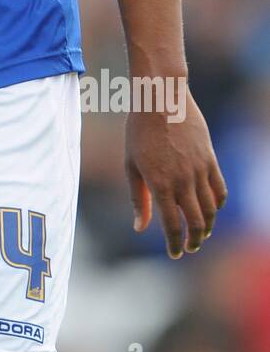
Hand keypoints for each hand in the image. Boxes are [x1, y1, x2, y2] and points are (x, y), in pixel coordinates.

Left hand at [125, 86, 226, 257]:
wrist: (161, 98)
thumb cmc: (139, 130)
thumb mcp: (131, 165)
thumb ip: (137, 198)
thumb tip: (139, 228)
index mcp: (160, 184)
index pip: (173, 226)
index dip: (175, 244)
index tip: (175, 254)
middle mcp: (183, 180)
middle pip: (196, 222)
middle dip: (194, 240)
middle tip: (190, 247)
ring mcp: (199, 170)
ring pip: (211, 209)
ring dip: (208, 226)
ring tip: (202, 233)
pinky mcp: (210, 159)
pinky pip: (220, 189)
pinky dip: (219, 204)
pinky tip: (212, 209)